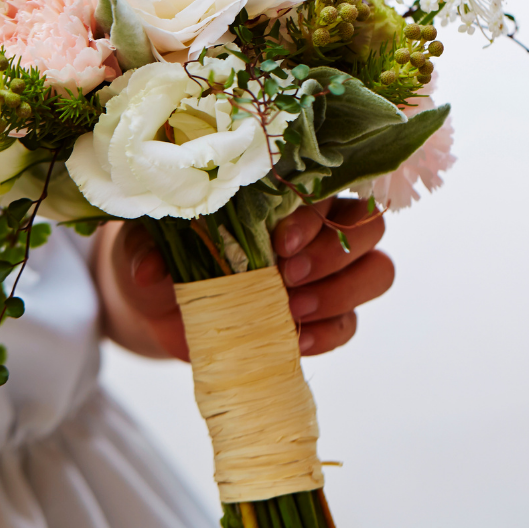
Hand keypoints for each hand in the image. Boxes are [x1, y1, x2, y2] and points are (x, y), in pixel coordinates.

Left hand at [94, 198, 393, 360]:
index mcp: (283, 191)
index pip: (326, 187)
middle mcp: (317, 224)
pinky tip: (297, 341)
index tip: (280, 243)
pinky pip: (352, 323)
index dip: (314, 215)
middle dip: (332, 254)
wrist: (164, 304)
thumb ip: (152, 246)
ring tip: (294, 310)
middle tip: (286, 277)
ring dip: (342, 292)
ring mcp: (328, 271)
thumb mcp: (150, 241)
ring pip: (378, 270)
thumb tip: (150, 269)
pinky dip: (331, 334)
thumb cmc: (165, 252)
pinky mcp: (324, 314)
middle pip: (368, 225)